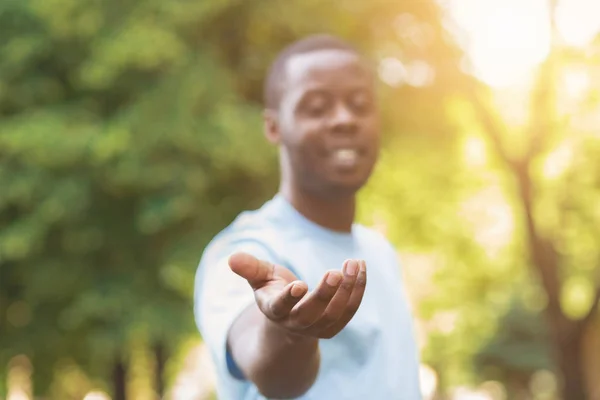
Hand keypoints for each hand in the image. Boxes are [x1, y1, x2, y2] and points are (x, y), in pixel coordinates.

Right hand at [228, 252, 366, 338]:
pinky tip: (360, 268)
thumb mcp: (260, 277)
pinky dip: (357, 290)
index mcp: (274, 310)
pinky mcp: (334, 327)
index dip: (289, 298)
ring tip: (353, 263)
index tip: (299, 284)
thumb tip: (231, 257)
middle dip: (324, 294)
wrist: (289, 319)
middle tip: (336, 272)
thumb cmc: (273, 290)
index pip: (281, 306)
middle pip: (312, 313)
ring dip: (348, 289)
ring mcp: (317, 328)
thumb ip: (249, 267)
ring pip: (335, 313)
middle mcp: (295, 323)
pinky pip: (350, 310)